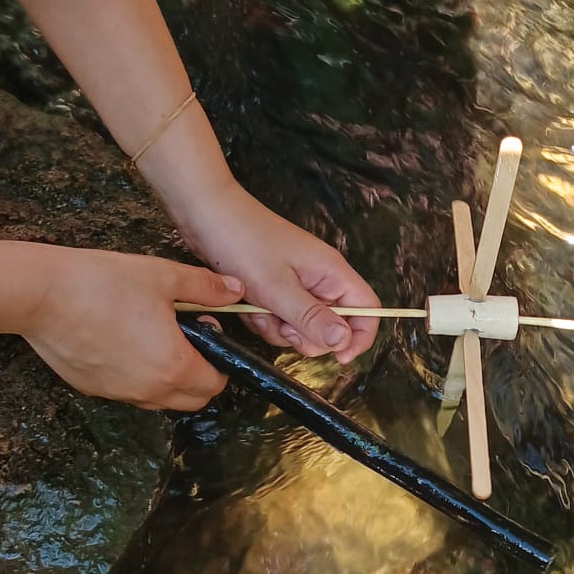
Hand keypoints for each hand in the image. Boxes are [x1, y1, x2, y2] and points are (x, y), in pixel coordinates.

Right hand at [21, 250, 240, 409]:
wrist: (41, 294)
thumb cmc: (102, 283)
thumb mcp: (164, 277)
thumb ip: (205, 288)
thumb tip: (234, 291)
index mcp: (174, 367)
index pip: (215, 384)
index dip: (220, 361)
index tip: (207, 334)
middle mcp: (149, 391)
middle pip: (192, 400)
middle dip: (199, 375)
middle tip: (186, 338)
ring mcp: (118, 393)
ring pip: (159, 400)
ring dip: (168, 379)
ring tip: (153, 337)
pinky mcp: (93, 389)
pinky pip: (128, 392)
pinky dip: (137, 377)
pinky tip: (124, 343)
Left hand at [177, 183, 380, 364]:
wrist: (206, 215)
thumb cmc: (243, 242)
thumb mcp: (277, 288)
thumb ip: (311, 317)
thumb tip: (343, 340)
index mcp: (332, 273)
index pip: (367, 310)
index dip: (359, 337)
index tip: (339, 358)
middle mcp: (320, 280)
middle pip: (332, 327)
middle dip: (305, 335)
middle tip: (281, 323)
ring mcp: (297, 286)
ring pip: (301, 328)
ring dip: (277, 327)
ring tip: (256, 306)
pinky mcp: (276, 290)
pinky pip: (278, 320)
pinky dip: (262, 319)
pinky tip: (246, 302)